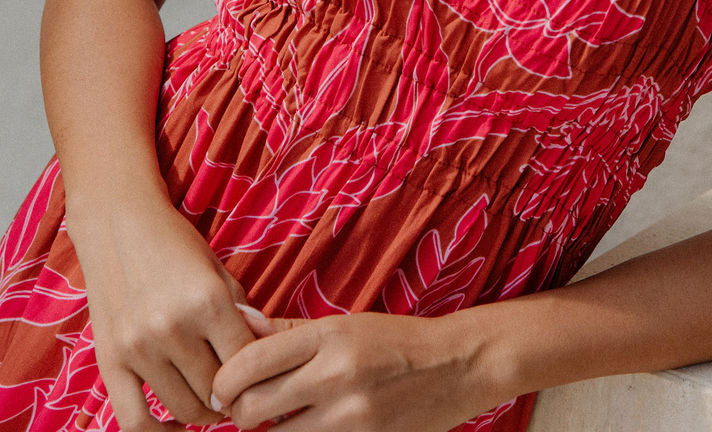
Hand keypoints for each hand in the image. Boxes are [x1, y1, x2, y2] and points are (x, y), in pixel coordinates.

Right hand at [70, 195, 256, 429]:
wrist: (118, 223)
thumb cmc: (175, 244)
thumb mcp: (218, 270)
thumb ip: (243, 313)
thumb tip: (268, 354)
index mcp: (208, 301)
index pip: (246, 363)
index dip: (259, 376)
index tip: (262, 378)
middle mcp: (173, 327)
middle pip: (216, 392)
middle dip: (232, 397)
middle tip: (238, 393)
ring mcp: (138, 347)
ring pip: (182, 409)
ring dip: (202, 414)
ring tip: (211, 400)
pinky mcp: (110, 361)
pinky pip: (134, 422)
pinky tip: (176, 425)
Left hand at [211, 311, 488, 431]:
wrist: (456, 367)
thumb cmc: (394, 341)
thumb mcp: (343, 324)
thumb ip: (286, 330)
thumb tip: (237, 320)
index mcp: (328, 335)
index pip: (249, 361)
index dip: (225, 380)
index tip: (226, 385)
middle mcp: (336, 376)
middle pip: (252, 408)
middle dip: (240, 413)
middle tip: (245, 408)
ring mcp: (351, 418)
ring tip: (281, 418)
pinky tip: (309, 428)